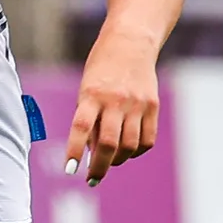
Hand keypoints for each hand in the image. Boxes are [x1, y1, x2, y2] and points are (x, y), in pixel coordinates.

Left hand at [63, 27, 159, 185]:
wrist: (131, 43)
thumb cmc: (102, 70)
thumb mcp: (87, 90)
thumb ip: (89, 119)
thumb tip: (93, 154)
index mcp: (92, 94)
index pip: (81, 126)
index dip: (75, 150)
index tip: (70, 170)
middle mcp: (115, 100)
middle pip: (108, 143)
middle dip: (99, 167)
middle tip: (92, 178)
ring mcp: (137, 104)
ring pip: (129, 146)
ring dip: (117, 160)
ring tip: (109, 161)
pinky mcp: (153, 106)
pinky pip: (147, 140)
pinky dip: (136, 151)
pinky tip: (128, 150)